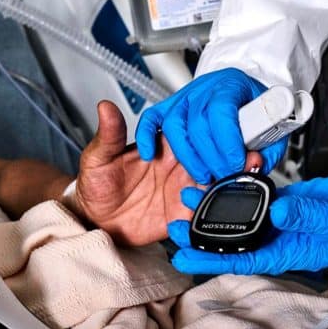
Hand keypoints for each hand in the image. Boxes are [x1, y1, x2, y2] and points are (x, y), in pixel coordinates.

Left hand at [75, 101, 263, 246]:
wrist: (97, 221)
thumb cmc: (97, 186)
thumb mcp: (97, 159)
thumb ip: (107, 136)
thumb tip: (105, 107)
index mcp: (163, 144)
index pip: (190, 130)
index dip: (201, 132)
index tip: (206, 138)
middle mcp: (180, 163)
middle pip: (211, 153)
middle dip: (223, 154)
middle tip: (228, 160)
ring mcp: (185, 187)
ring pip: (216, 178)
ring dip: (227, 178)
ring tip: (230, 181)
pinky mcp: (185, 211)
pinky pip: (207, 207)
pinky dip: (215, 206)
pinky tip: (215, 206)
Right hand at [135, 68, 287, 183]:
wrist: (247, 95)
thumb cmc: (258, 111)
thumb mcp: (273, 128)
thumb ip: (266, 151)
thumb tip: (252, 167)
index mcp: (231, 85)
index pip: (222, 111)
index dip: (228, 143)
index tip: (237, 164)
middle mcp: (205, 89)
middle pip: (197, 123)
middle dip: (212, 158)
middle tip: (224, 176)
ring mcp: (184, 97)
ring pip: (174, 126)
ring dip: (188, 157)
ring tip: (204, 175)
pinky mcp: (170, 107)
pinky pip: (151, 119)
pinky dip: (147, 137)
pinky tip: (151, 154)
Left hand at [167, 175, 327, 274]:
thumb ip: (309, 216)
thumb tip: (277, 211)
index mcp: (291, 251)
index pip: (243, 259)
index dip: (210, 259)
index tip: (182, 256)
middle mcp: (282, 236)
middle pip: (235, 238)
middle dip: (202, 232)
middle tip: (173, 221)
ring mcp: (284, 216)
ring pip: (242, 214)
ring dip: (216, 205)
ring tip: (188, 193)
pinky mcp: (290, 197)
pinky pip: (259, 194)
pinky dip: (239, 186)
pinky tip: (219, 176)